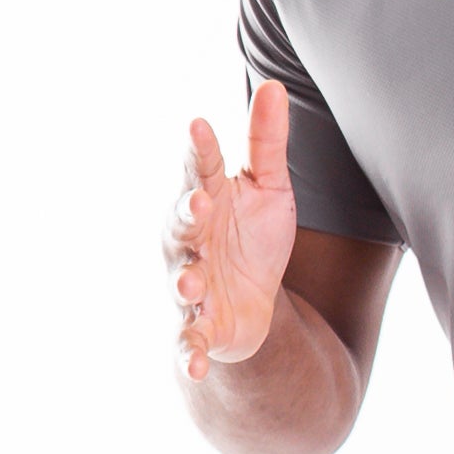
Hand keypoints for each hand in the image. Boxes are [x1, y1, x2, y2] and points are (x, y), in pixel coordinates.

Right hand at [162, 82, 296, 382]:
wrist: (255, 306)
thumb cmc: (254, 238)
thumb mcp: (270, 190)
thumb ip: (267, 143)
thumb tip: (273, 85)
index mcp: (206, 200)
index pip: (200, 169)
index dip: (199, 150)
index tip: (200, 126)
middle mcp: (189, 241)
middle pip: (181, 225)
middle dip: (187, 216)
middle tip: (198, 204)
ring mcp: (190, 284)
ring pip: (179, 282)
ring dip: (183, 284)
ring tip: (192, 285)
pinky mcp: (199, 327)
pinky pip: (188, 342)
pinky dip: (189, 355)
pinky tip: (194, 368)